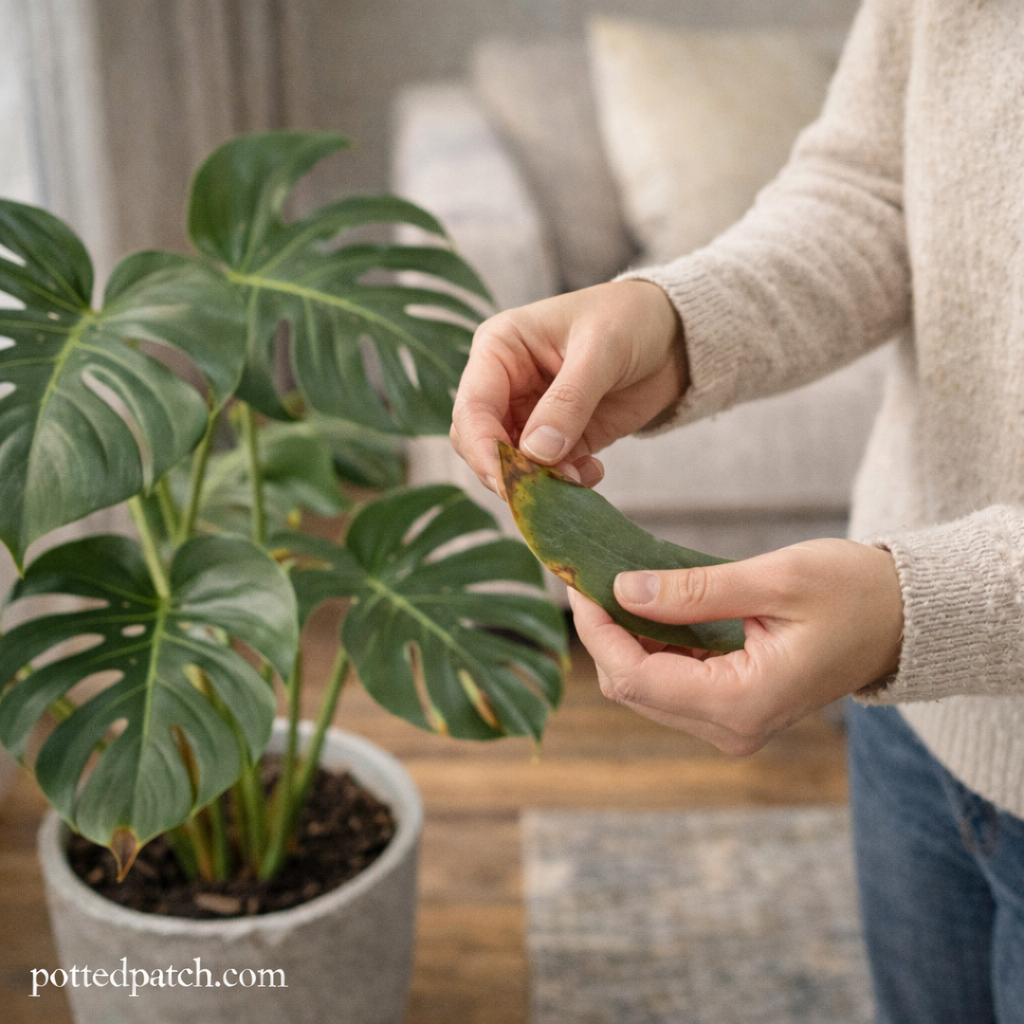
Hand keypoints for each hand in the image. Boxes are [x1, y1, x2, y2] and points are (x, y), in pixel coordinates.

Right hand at [450, 280, 684, 494]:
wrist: (673, 335)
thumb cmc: (629, 319)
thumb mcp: (600, 351)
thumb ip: (568, 402)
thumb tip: (536, 454)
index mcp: (499, 349)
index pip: (472, 407)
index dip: (483, 448)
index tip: (508, 480)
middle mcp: (505, 384)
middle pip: (480, 442)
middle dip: (508, 470)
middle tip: (546, 488)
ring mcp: (530, 415)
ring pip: (510, 464)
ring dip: (539, 482)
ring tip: (579, 477)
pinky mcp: (558, 439)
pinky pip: (545, 473)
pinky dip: (564, 483)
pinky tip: (592, 472)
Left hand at [567, 538, 903, 754]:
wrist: (903, 620)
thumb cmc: (853, 593)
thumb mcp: (773, 580)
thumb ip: (694, 590)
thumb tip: (622, 591)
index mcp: (742, 702)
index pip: (634, 678)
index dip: (596, 631)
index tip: (580, 581)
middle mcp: (731, 727)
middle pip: (631, 688)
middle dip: (603, 633)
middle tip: (592, 574)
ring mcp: (731, 723)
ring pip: (644, 687)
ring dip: (623, 638)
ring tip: (614, 584)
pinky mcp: (732, 708)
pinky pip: (670, 682)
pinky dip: (650, 644)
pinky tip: (647, 604)